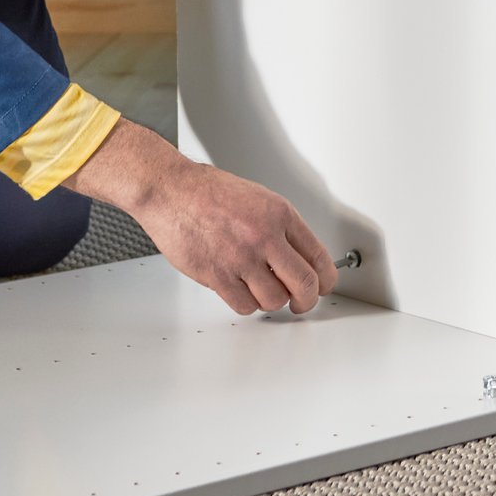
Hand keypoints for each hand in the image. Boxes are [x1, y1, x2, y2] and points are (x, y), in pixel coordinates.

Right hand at [137, 157, 338, 314]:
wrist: (171, 190)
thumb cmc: (207, 191)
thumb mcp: (257, 198)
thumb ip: (280, 228)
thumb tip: (299, 258)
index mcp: (279, 214)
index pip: (319, 257)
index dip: (325, 280)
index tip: (322, 286)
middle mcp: (264, 236)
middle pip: (305, 285)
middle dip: (306, 301)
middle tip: (301, 303)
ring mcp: (241, 257)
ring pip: (274, 300)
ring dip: (270, 300)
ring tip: (259, 287)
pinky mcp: (218, 275)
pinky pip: (244, 305)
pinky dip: (245, 302)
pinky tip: (239, 288)